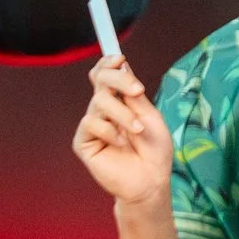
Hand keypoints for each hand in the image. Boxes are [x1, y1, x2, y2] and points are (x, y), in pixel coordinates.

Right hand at [72, 56, 171, 203]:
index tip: (120, 59)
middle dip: (118, 79)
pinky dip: (110, 131)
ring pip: (99, 102)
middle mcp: (104, 109)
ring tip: (137, 130)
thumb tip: (122, 65)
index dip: (108, 63)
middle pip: (100, 80)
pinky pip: (91, 123)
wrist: (150, 180)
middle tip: (137, 90)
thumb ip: (134, 94)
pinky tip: (121, 144)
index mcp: (120, 101)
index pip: (105, 74)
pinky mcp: (84, 142)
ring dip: (123, 114)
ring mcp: (93, 125)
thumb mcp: (150, 116)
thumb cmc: (154, 150)